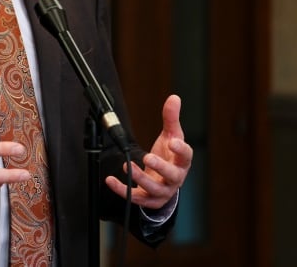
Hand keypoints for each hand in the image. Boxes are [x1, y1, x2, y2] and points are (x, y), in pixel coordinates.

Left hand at [105, 94, 192, 209]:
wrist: (165, 180)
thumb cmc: (169, 157)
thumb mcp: (172, 136)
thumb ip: (171, 118)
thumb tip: (174, 98)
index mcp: (181, 162)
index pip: (186, 156)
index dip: (181, 149)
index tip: (173, 141)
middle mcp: (174, 178)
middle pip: (171, 175)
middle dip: (160, 167)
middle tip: (147, 157)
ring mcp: (162, 190)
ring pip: (154, 189)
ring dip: (140, 178)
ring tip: (127, 166)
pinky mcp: (148, 199)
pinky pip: (136, 197)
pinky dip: (123, 190)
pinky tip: (111, 181)